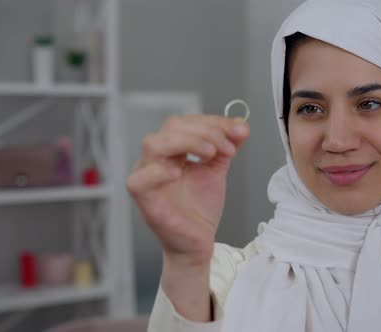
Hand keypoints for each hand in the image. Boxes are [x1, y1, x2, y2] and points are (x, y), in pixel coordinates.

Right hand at [127, 114, 249, 266]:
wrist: (198, 243)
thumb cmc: (200, 209)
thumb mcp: (216, 171)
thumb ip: (226, 148)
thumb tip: (242, 125)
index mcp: (171, 150)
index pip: (186, 122)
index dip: (213, 122)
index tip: (239, 131)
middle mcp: (155, 159)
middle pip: (171, 127)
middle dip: (205, 131)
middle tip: (227, 146)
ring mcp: (147, 178)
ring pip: (153, 144)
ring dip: (187, 142)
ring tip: (211, 153)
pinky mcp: (145, 200)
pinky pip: (139, 180)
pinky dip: (157, 172)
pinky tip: (178, 172)